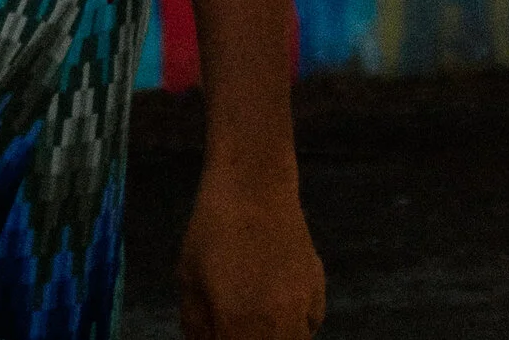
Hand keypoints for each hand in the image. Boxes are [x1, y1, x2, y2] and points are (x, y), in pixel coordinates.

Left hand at [176, 162, 326, 339]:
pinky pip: (308, 326)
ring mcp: (302, 311)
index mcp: (236, 326)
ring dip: (274, 337)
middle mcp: (275, 328)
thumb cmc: (211, 230)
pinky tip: (278, 303)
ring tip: (256, 320)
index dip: (222, 339)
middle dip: (247, 337)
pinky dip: (294, 325)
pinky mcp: (319, 293)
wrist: (253, 184)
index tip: (219, 330)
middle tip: (236, 323)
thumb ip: (198, 328)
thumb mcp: (189, 280)